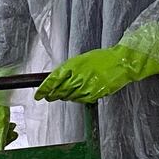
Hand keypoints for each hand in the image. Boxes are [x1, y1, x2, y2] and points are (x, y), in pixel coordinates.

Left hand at [35, 44, 158, 104]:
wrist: (120, 63)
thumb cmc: (102, 58)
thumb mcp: (81, 59)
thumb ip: (69, 69)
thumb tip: (58, 78)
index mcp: (72, 66)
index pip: (52, 80)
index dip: (43, 89)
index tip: (38, 95)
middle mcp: (76, 77)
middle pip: (58, 91)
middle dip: (51, 95)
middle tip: (47, 97)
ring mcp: (85, 87)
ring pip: (68, 97)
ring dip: (64, 97)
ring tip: (63, 95)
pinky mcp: (93, 94)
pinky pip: (80, 100)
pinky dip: (76, 98)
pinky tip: (77, 95)